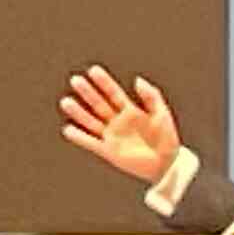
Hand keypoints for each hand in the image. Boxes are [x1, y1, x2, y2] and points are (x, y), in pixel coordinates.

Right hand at [58, 65, 182, 185]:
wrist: (167, 163)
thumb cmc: (167, 139)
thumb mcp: (162, 113)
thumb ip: (151, 96)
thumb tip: (137, 79)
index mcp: (131, 111)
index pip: (114, 93)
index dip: (104, 82)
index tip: (93, 70)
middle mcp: (118, 122)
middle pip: (99, 104)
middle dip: (88, 92)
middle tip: (76, 80)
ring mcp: (112, 136)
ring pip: (92, 122)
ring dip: (79, 112)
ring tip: (66, 102)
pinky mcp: (109, 151)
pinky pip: (91, 143)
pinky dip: (80, 137)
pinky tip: (68, 129)